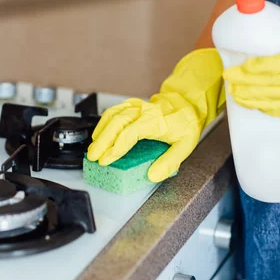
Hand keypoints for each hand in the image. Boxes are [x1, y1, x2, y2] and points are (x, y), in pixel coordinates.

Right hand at [87, 94, 201, 181]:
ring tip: (93, 148)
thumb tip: (152, 175)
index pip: (130, 133)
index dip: (116, 147)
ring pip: (112, 115)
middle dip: (102, 141)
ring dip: (100, 131)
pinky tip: (98, 134)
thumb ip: (169, 162)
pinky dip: (103, 123)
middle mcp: (142, 111)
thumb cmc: (184, 124)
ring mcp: (135, 106)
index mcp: (155, 121)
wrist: (186, 104)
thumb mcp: (185, 145)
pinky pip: (113, 111)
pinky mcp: (130, 105)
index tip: (106, 160)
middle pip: (116, 122)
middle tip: (93, 157)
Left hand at [222, 26, 279, 117]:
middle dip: (240, 84)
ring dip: (245, 98)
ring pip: (264, 100)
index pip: (263, 67)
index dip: (244, 70)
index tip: (231, 69)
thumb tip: (257, 27)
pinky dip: (261, 107)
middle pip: (260, 85)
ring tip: (234, 93)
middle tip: (228, 79)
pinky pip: (275, 110)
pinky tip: (251, 103)